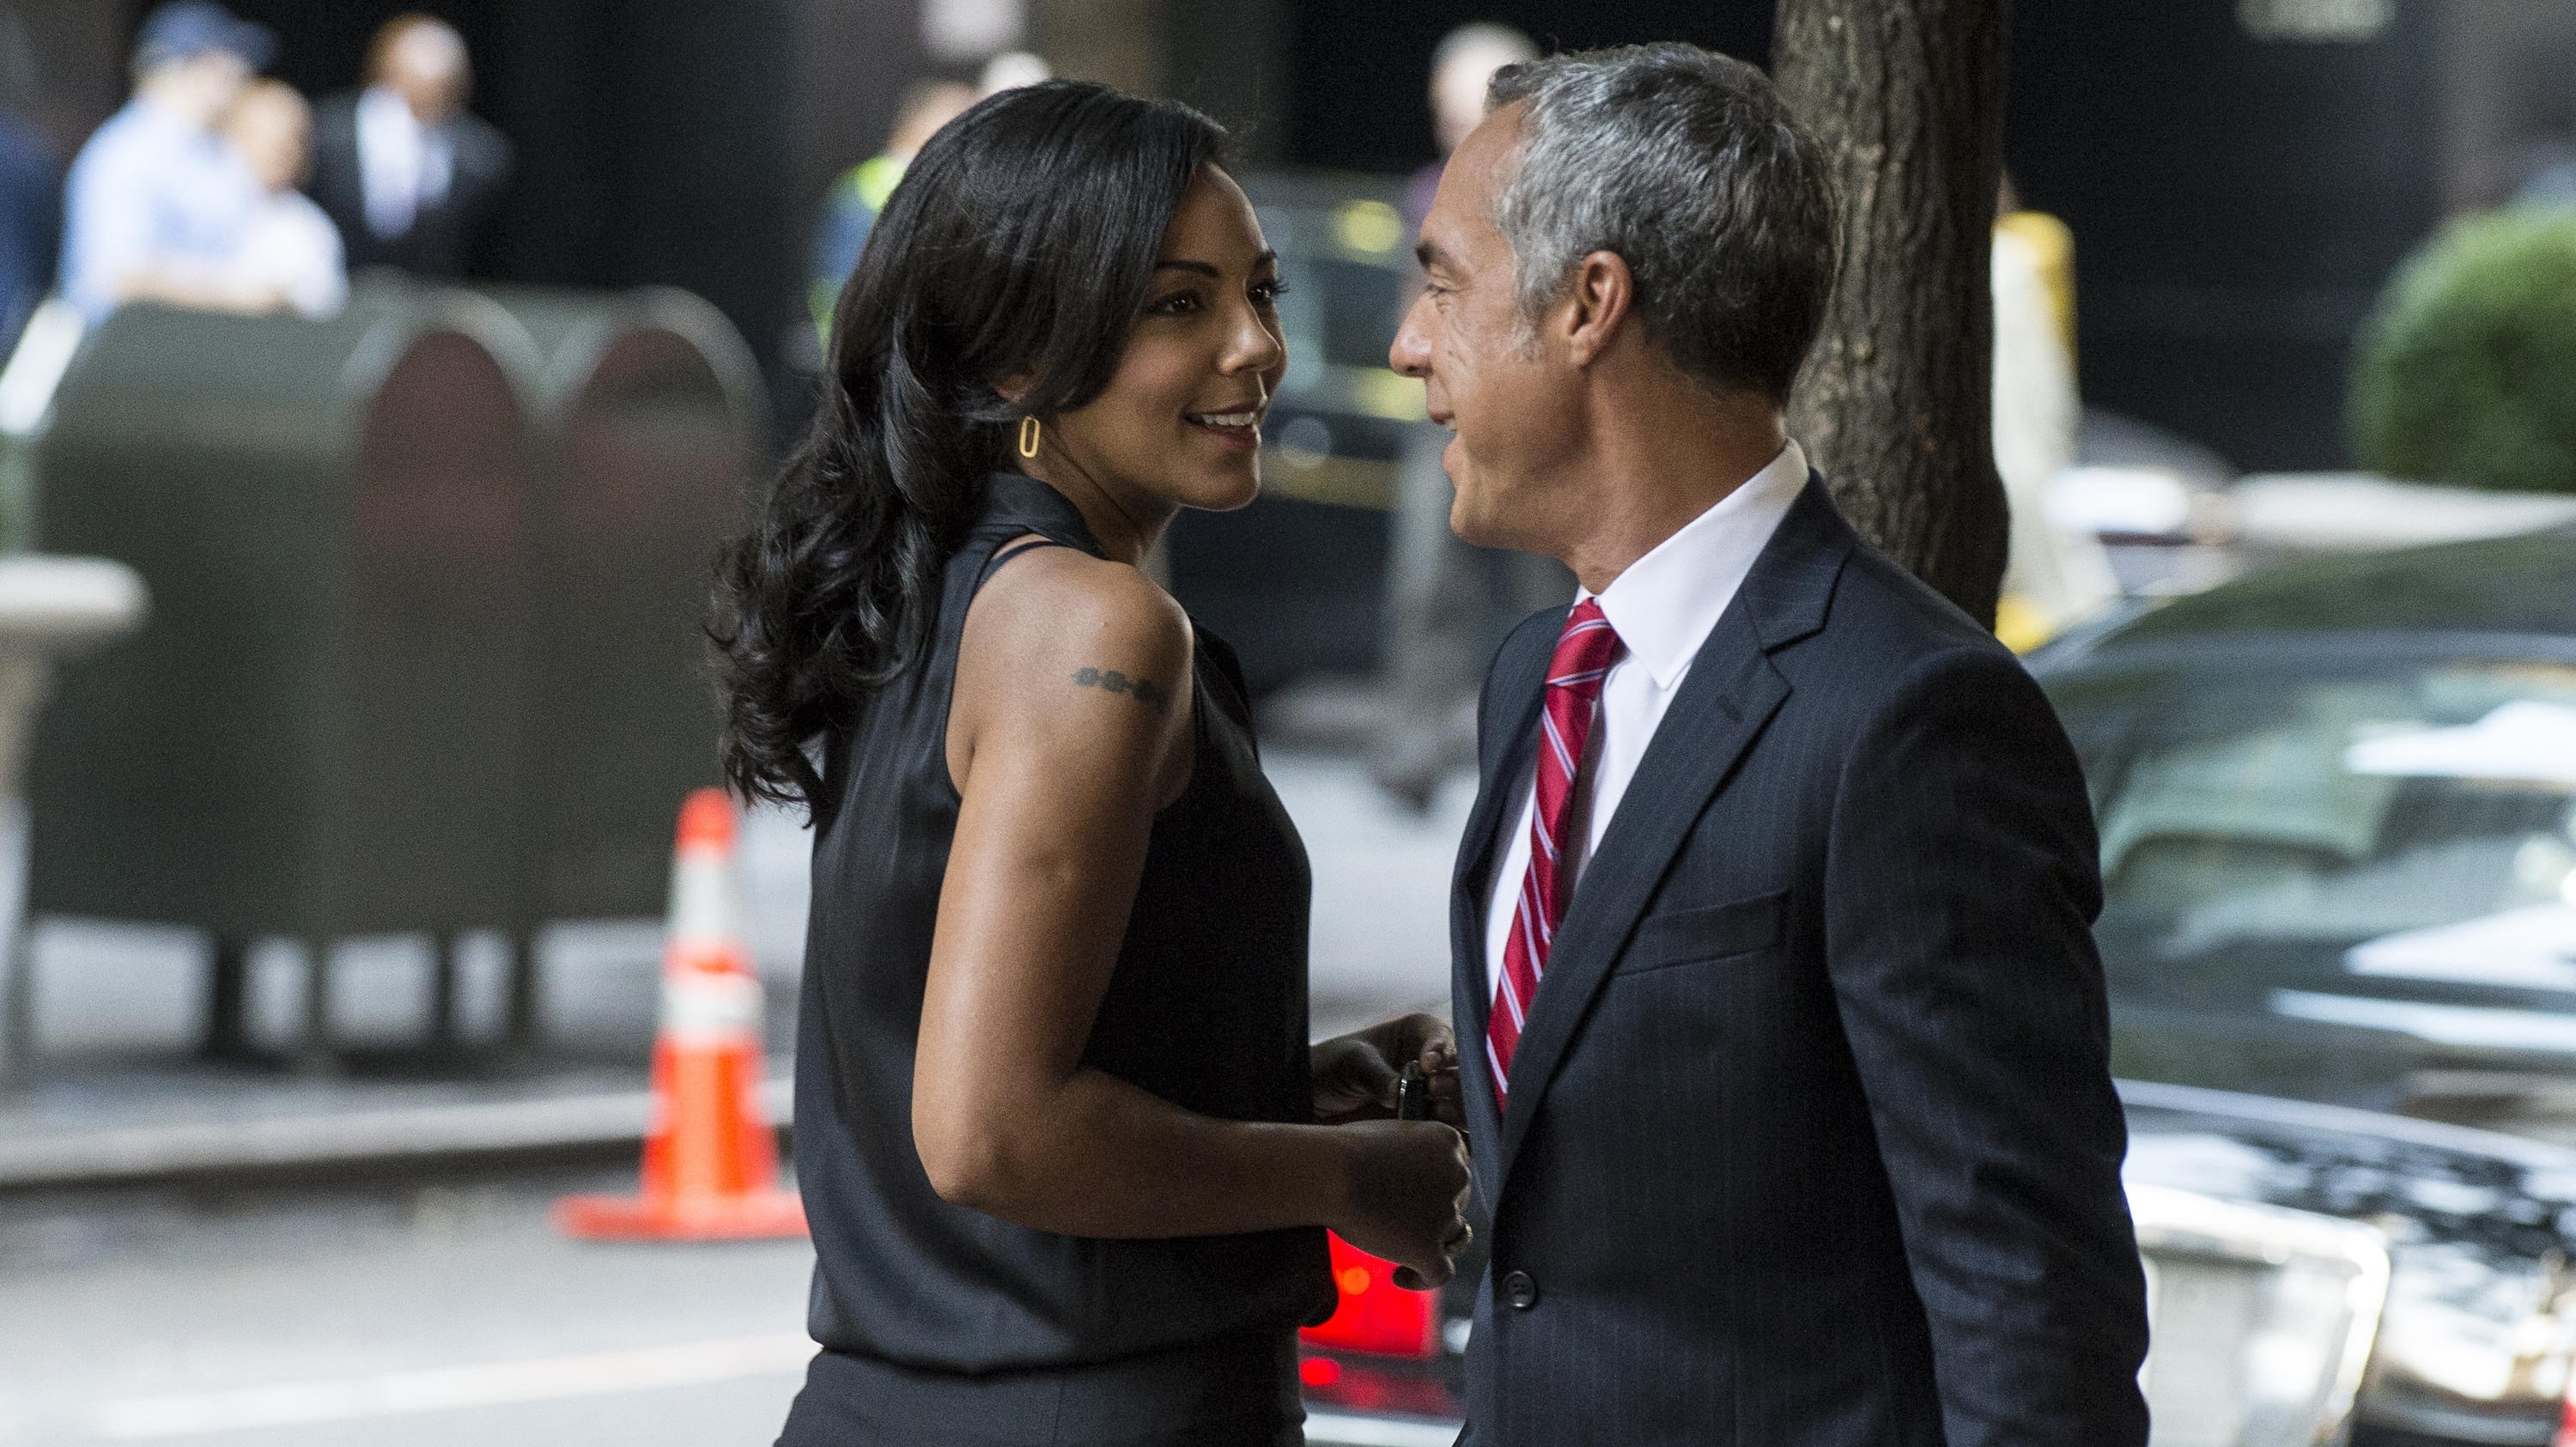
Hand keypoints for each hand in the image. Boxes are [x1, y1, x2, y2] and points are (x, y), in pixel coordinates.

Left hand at [1314, 1012, 1464, 1127]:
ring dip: (1457, 1108)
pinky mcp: (1426, 1127)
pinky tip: (1439, 1135)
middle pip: (1461, 1072)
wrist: (1308, 1102)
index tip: (1430, 1066)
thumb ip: (1379, 1076)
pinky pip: (1449, 1132)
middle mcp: (1431, 1065)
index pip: (1441, 1037)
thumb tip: (1401, 1094)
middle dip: (1454, 1081)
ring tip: (1440, 1114)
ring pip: (1462, 1103)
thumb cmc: (1328, 1068)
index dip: (1442, 1050)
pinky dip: (1449, 1134)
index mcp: (1416, 1034)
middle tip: (1434, 1090)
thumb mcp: (1351, 1064)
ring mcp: (1431, 1098)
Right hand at [1336, 1118, 1472, 1289]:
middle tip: (1400, 1217)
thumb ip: (1411, 1155)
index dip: (1439, 1185)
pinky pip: (1440, 1274)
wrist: (1331, 1173)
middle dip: (1434, 1210)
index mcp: (1448, 1142)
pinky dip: (1421, 1278)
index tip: (1417, 1192)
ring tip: (1395, 1243)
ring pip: (1450, 1236)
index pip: (1458, 1169)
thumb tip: (1409, 1182)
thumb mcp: (1390, 1136)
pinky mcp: (1427, 1248)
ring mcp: (1445, 1214)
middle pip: (1456, 1202)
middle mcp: (1457, 1175)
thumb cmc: (1344, 1149)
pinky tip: (1398, 1276)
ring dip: (1428, 1240)